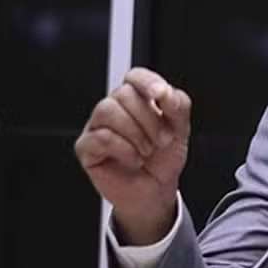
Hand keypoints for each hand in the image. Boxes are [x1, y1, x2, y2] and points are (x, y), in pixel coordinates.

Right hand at [74, 67, 191, 243]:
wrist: (156, 191)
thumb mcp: (180, 130)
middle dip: (149, 120)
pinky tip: (133, 159)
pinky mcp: (87, 147)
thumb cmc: (163, 159)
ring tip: (146, 151)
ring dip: (136, 134)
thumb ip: (178, 106)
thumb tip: (165, 93)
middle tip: (162, 140)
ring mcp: (98, 126)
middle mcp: (115, 109)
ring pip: (108, 111)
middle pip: (124, 94)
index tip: (161, 96)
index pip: (135, 76)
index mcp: (138, 100)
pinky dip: (124, 150)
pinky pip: (101, 137)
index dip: (147, 82)